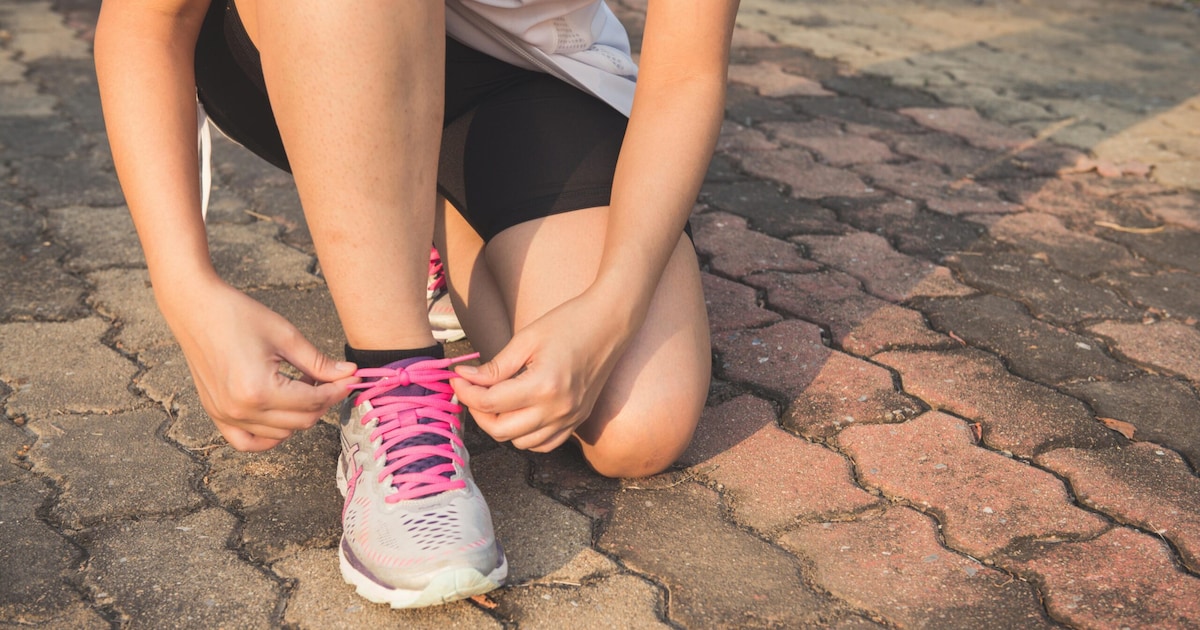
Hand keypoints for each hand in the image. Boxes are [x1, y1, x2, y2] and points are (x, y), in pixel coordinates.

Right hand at [160, 277, 358, 450]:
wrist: (195, 308)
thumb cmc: (238, 315)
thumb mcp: (286, 336)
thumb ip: (319, 362)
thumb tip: (349, 374)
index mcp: (259, 390)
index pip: (313, 402)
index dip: (337, 390)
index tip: (351, 379)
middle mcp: (241, 410)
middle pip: (301, 422)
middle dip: (323, 402)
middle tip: (328, 379)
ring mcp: (225, 416)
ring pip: (281, 434)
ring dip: (299, 415)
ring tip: (300, 385)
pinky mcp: (216, 414)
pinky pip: (248, 442)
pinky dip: (269, 435)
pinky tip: (281, 415)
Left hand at [451, 291, 633, 451]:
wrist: (610, 323)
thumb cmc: (568, 323)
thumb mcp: (526, 340)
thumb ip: (495, 367)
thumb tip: (465, 378)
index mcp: (543, 386)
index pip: (490, 403)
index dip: (466, 392)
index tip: (457, 378)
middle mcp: (558, 409)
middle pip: (501, 430)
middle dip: (478, 412)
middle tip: (471, 390)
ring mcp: (570, 419)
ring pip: (521, 443)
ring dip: (501, 426)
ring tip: (495, 400)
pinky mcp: (577, 421)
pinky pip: (544, 444)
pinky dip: (525, 436)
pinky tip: (518, 414)